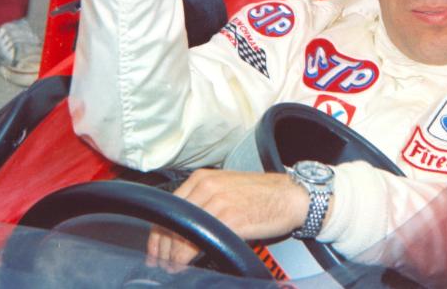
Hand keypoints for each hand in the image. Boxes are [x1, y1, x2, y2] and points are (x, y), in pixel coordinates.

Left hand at [147, 170, 312, 266]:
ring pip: (183, 234)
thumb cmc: (261, 194)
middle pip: (172, 222)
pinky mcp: (231, 220)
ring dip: (173, 256)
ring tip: (173, 268)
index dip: (158, 232)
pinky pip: (200, 242)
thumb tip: (184, 224)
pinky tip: (188, 265)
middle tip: (161, 263)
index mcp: (203, 178)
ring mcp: (218, 203)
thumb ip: (203, 199)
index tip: (155, 248)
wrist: (290, 195)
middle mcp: (207, 187)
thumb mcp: (226, 187)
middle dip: (162, 247)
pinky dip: (189, 257)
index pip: (168, 208)